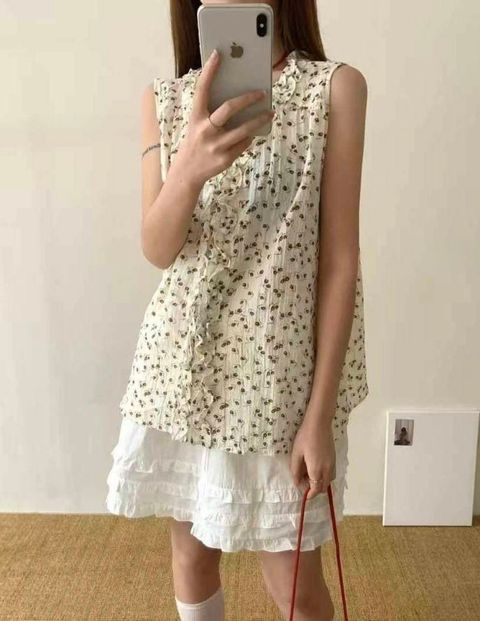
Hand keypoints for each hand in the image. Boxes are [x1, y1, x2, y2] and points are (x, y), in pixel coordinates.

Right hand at [173, 49, 274, 187]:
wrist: (187, 173)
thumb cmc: (196, 142)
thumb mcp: (197, 125)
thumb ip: (211, 112)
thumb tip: (238, 98)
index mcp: (196, 117)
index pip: (202, 89)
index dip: (210, 70)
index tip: (219, 54)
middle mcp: (205, 130)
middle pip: (229, 108)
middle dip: (248, 98)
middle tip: (262, 92)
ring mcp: (216, 146)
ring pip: (244, 130)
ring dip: (259, 120)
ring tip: (270, 113)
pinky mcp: (225, 159)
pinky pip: (244, 144)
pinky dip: (250, 137)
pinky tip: (254, 132)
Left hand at [290, 418, 336, 500]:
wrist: (319, 423)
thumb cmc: (305, 437)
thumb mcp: (296, 454)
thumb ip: (296, 470)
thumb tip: (297, 483)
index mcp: (317, 470)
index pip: (316, 489)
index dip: (310, 494)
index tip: (304, 495)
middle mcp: (327, 470)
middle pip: (323, 487)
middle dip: (315, 489)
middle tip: (304, 482)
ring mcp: (333, 464)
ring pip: (329, 481)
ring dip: (321, 482)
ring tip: (309, 474)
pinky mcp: (334, 458)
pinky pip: (331, 473)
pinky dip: (325, 476)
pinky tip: (316, 467)